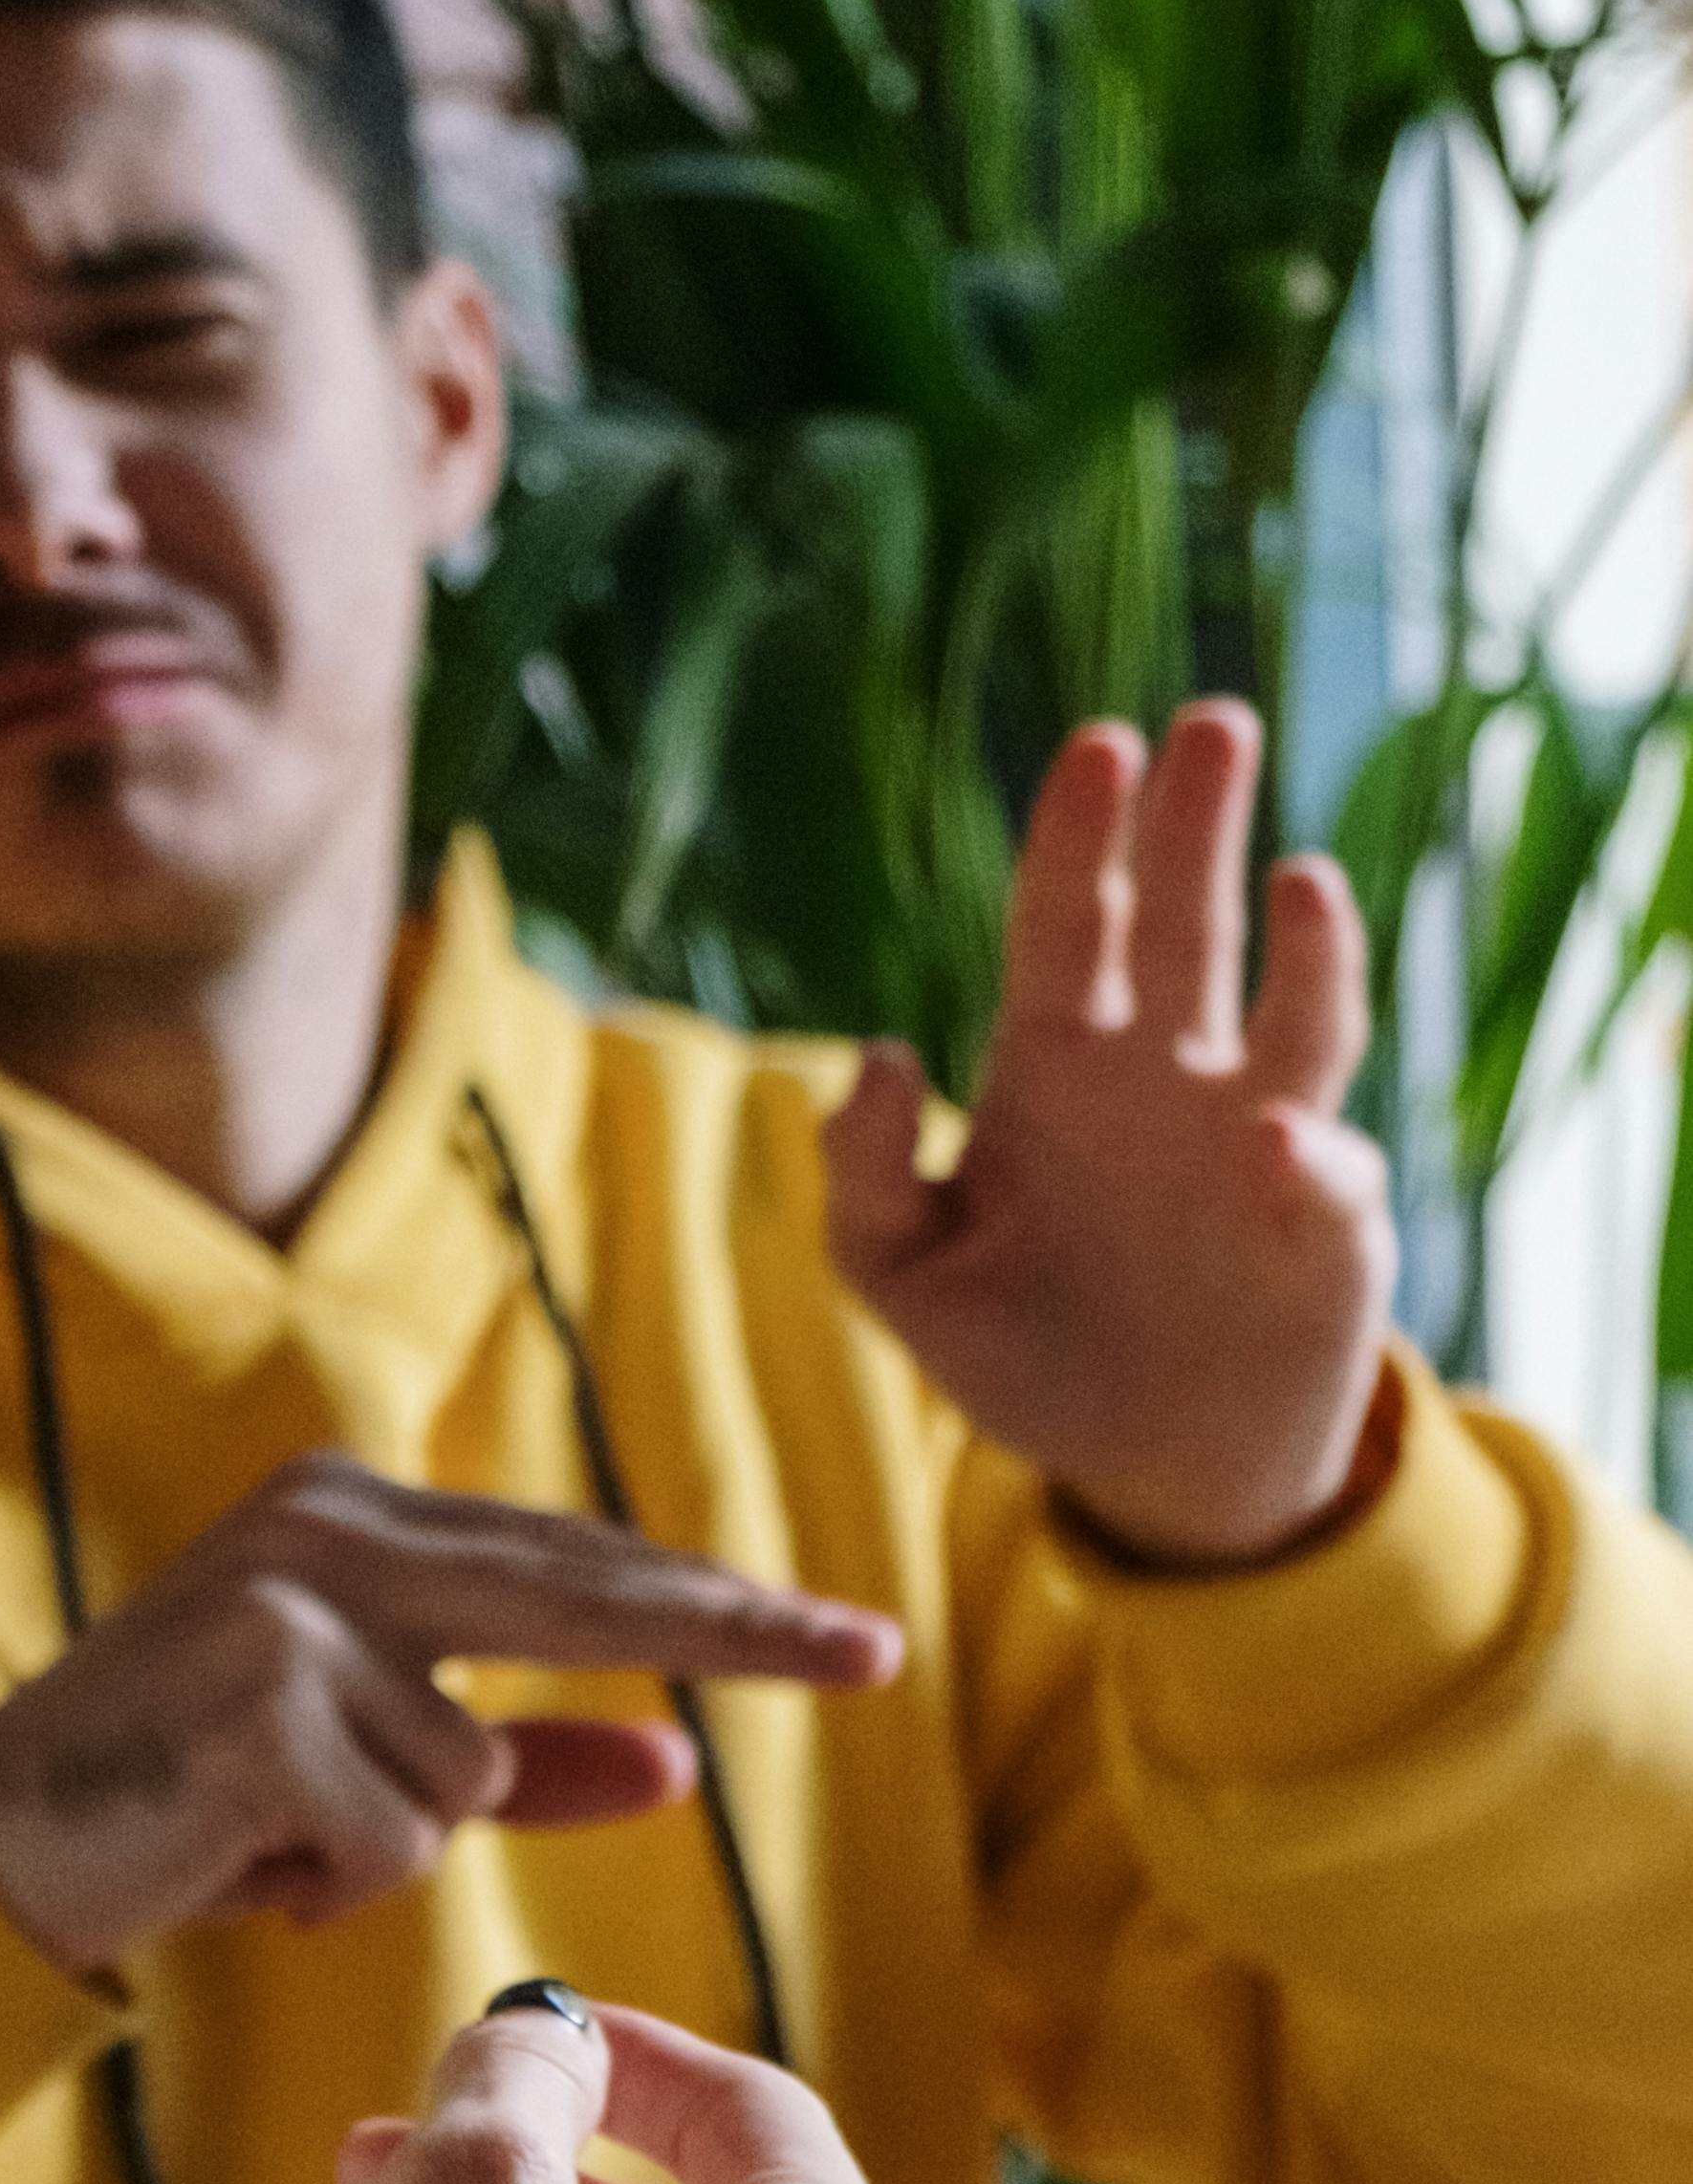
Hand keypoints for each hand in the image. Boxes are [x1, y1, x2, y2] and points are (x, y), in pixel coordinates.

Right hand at [0, 1460, 898, 1977]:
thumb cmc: (178, 1810)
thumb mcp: (372, 1777)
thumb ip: (525, 1760)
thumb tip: (679, 1759)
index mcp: (350, 1516)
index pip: (574, 1557)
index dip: (715, 1603)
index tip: (851, 1636)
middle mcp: (325, 1527)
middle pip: (577, 1591)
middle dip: (726, 1631)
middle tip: (871, 1652)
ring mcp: (291, 1605)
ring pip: (463, 1774)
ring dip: (386, 1848)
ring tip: (266, 1844)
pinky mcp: (262, 1699)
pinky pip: (395, 1836)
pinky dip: (332, 1883)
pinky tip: (234, 1862)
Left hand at [823, 703, 1395, 1565]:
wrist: (1139, 1463)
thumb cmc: (1017, 1351)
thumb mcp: (899, 1276)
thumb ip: (859, 1176)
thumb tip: (875, 1053)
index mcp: (1056, 1064)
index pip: (1069, 922)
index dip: (1081, 835)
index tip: (1100, 744)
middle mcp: (1167, 1073)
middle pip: (1190, 920)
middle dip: (1200, 822)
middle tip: (1214, 721)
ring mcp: (1259, 1137)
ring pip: (1295, 1011)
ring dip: (1309, 945)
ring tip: (1306, 876)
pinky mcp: (1324, 1226)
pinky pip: (1324, 1175)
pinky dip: (1305, 1157)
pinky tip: (1272, 1139)